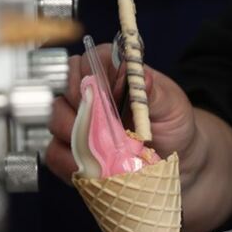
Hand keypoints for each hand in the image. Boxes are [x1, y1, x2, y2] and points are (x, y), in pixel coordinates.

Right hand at [44, 43, 197, 182]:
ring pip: (55, 121)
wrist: (176, 161)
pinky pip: (54, 153)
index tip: (107, 100)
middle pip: (65, 91)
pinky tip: (93, 169)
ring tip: (104, 153)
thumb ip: (154, 93)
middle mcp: (88, 92)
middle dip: (83, 114)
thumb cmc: (172, 126)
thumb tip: (142, 77)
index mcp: (111, 71)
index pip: (87, 62)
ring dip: (78, 139)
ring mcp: (74, 121)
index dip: (92, 81)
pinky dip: (70, 163)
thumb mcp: (172, 107)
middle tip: (107, 131)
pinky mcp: (68, 149)